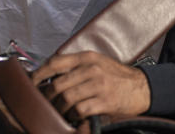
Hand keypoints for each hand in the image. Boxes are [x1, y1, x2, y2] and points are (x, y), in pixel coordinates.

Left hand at [31, 51, 149, 120]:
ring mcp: (99, 84)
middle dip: (47, 98)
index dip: (39, 74)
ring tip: (61, 112)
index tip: (31, 83)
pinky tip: (75, 117)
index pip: (55, 62)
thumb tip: (49, 75)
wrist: (143, 87)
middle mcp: (92, 68)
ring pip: (66, 98)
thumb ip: (76, 66)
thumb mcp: (98, 63)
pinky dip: (73, 116)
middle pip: (57, 84)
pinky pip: (80, 110)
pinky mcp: (105, 101)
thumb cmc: (117, 76)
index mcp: (88, 57)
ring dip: (59, 109)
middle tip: (46, 104)